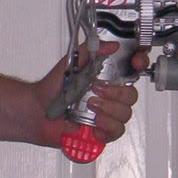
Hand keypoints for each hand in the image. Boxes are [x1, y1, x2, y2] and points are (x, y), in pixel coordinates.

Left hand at [31, 41, 149, 147]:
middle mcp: (110, 96)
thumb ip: (90, 50)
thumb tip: (111, 45)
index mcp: (106, 78)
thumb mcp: (71, 62)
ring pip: (125, 115)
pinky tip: (94, 125)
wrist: (38, 110)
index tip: (136, 62)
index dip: (139, 64)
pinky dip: (105, 128)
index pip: (132, 70)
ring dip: (107, 111)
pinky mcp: (102, 131)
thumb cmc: (53, 88)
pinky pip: (116, 132)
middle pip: (132, 96)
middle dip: (115, 94)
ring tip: (90, 108)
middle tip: (96, 91)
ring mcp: (107, 114)